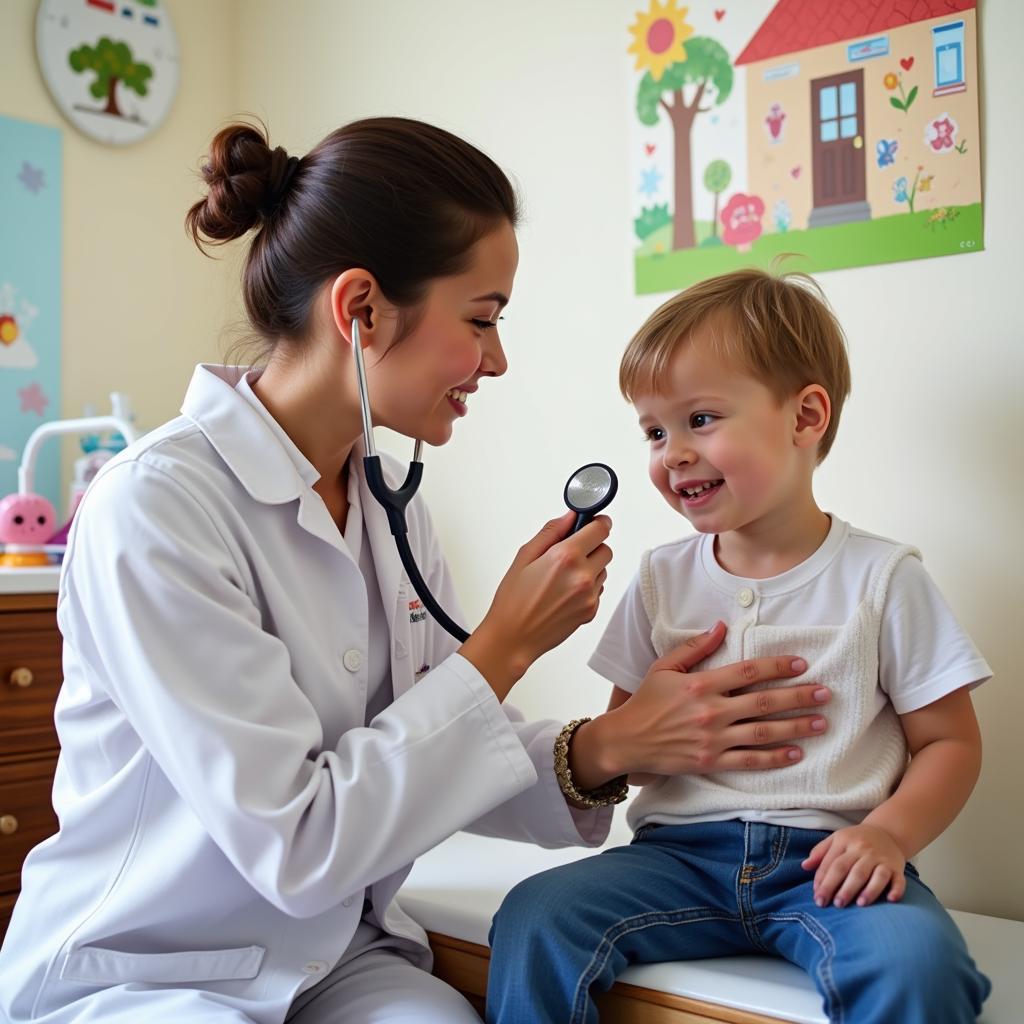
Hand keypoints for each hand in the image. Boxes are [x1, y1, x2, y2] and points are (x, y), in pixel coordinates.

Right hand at [460, 511, 611, 699]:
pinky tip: (564, 592)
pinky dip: (587, 587)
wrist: (513, 638)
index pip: (600, 529)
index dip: (598, 522)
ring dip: (590, 567)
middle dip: (592, 546)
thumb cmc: (513, 600)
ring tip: (563, 577)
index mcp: (565, 557)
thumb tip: (570, 516)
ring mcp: (590, 596)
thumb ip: (551, 532)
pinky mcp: (592, 611)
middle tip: (571, 552)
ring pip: (603, 570)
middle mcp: (582, 576)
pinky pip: (598, 589)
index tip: (594, 522)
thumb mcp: (525, 556)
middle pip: (606, 549)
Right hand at [569, 623, 830, 789]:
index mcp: (701, 684)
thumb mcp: (664, 667)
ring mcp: (712, 738)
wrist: (626, 740)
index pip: (748, 672)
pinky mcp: (711, 761)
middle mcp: (711, 711)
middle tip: (825, 693)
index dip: (777, 667)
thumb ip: (695, 647)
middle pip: (764, 702)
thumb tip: (721, 626)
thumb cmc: (646, 702)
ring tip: (821, 723)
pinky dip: (775, 758)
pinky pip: (750, 761)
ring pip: (763, 733)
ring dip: (796, 727)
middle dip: (798, 697)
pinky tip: (797, 754)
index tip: (802, 664)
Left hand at [801, 824, 906, 907]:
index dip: (824, 880)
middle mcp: (863, 850)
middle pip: (851, 870)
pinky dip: (896, 889)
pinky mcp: (896, 868)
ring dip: (868, 890)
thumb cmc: (856, 840)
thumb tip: (804, 866)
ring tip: (859, 904)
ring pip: (875, 874)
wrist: (887, 832)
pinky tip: (891, 900)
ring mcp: (881, 859)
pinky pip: (898, 879)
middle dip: (842, 888)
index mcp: (845, 842)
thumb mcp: (836, 840)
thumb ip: (820, 852)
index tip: (818, 897)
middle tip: (835, 905)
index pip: (833, 863)